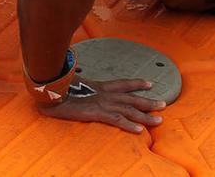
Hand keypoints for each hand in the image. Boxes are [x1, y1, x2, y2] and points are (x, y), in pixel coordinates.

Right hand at [37, 78, 165, 132]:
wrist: (50, 90)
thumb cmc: (58, 88)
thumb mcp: (73, 85)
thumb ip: (81, 86)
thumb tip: (79, 85)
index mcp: (100, 86)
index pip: (123, 83)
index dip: (137, 83)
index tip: (149, 84)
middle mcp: (105, 93)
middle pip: (132, 97)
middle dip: (148, 101)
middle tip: (164, 104)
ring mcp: (102, 102)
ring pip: (129, 109)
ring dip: (145, 115)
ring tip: (159, 120)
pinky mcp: (96, 113)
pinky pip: (117, 120)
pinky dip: (129, 124)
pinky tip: (139, 130)